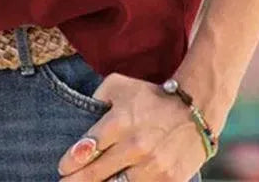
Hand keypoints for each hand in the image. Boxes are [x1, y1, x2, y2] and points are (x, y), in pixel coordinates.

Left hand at [57, 73, 205, 180]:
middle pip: (96, 175)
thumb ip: (96, 98)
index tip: (62, 168)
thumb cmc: (151, 97)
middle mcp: (135, 146)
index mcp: (120, 121)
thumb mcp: (120, 85)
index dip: (70, 163)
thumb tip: (80, 118)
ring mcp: (152, 167)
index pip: (87, 149)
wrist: (195, 110)